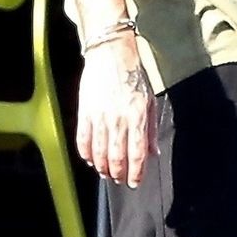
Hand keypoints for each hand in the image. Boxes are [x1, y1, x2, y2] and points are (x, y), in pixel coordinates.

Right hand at [76, 38, 156, 186]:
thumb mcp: (149, 100)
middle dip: (118, 174)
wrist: (110, 54)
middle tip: (119, 179)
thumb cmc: (133, 75)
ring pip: (99, 153)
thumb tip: (153, 152)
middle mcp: (118, 120)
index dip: (135, 173)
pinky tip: (89, 159)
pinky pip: (83, 140)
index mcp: (137, 117)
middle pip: (117, 158)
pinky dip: (86, 153)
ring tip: (105, 172)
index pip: (137, 154)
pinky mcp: (85, 113)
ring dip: (102, 167)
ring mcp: (99, 117)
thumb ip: (150, 129)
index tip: (134, 182)